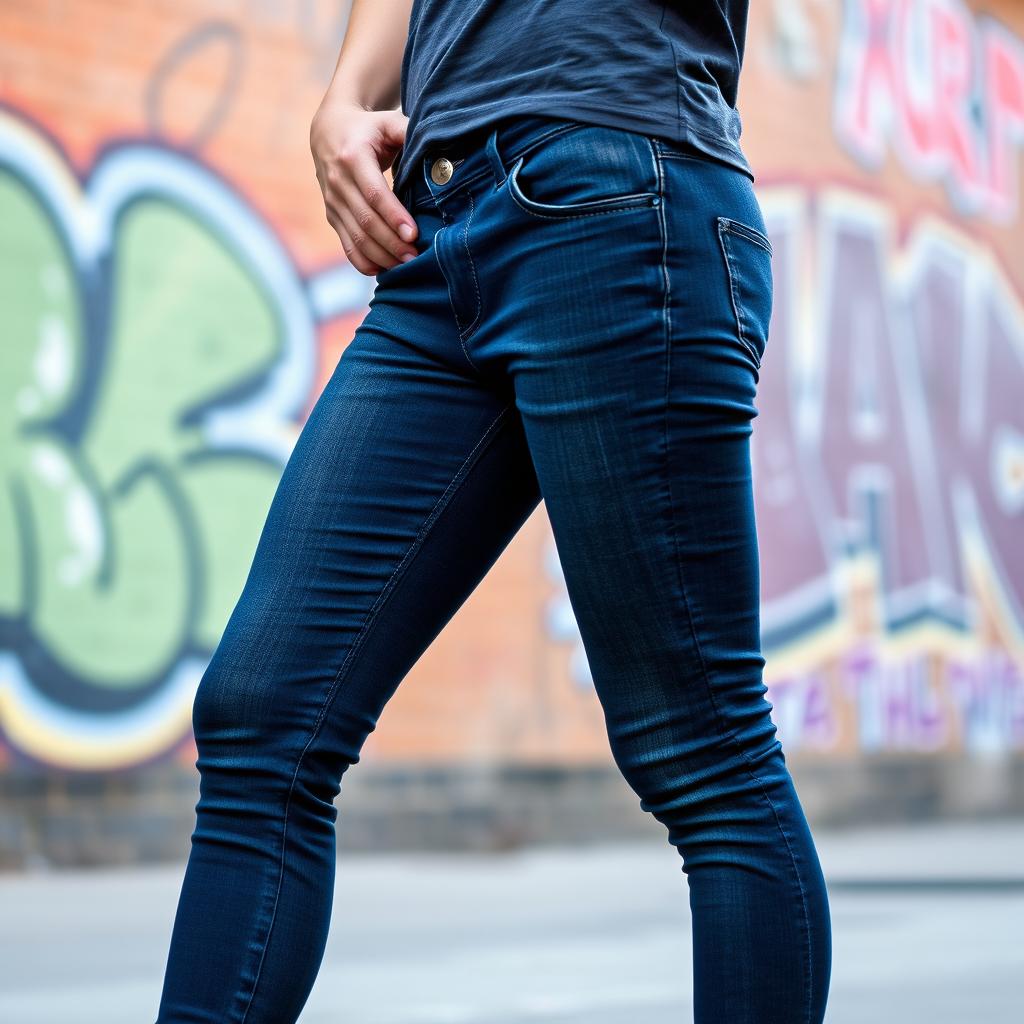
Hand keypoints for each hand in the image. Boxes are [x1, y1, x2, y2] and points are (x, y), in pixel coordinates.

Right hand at [310, 98, 418, 275]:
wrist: (328, 131)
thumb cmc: (368, 129)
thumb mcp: (387, 123)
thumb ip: (411, 134)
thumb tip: (441, 156)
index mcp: (352, 157)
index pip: (375, 194)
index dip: (394, 217)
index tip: (414, 235)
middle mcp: (338, 182)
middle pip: (366, 222)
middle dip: (393, 244)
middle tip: (417, 257)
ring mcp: (332, 202)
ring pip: (356, 239)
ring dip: (382, 257)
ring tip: (406, 265)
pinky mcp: (332, 216)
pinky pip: (347, 246)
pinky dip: (365, 262)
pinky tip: (385, 268)